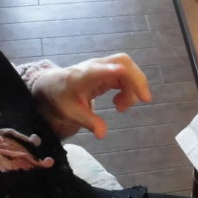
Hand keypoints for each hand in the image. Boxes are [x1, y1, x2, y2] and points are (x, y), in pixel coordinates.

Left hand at [32, 54, 151, 137]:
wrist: (54, 85)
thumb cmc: (61, 98)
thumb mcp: (70, 113)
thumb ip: (88, 121)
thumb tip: (102, 134)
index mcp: (83, 76)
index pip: (98, 70)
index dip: (110, 70)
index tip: (122, 71)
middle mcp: (96, 67)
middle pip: (123, 62)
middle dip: (137, 79)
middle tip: (144, 100)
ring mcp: (104, 66)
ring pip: (128, 68)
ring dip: (134, 87)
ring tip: (121, 108)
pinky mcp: (109, 70)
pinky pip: (127, 74)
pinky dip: (130, 88)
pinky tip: (120, 102)